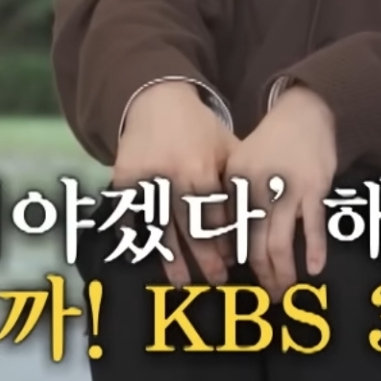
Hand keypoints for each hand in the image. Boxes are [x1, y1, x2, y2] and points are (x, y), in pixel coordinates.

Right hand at [114, 81, 238, 286]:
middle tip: (217, 280)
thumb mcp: (226, 146)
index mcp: (201, 168)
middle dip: (204, 256)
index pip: (215, 213)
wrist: (156, 99)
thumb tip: (257, 218)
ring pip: (159, 226)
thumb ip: (237, 178)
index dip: (225, 240)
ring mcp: (146, 178)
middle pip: (190, 226)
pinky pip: (128, 212)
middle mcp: (173, 176)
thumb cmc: (198, 127)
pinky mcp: (124, 178)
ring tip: (182, 282)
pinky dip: (132, 234)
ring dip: (171, 257)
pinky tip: (140, 255)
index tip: (233, 261)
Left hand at [224, 85, 337, 302]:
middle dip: (262, 276)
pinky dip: (315, 250)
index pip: (229, 232)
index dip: (234, 260)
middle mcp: (257, 188)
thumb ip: (230, 200)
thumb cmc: (269, 145)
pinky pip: (313, 226)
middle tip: (269, 296)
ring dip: (284, 272)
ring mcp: (287, 189)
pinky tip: (314, 269)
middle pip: (255, 245)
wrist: (303, 114)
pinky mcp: (314, 188)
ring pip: (281, 243)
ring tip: (287, 289)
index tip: (239, 279)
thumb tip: (227, 244)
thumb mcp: (239, 165)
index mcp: (234, 184)